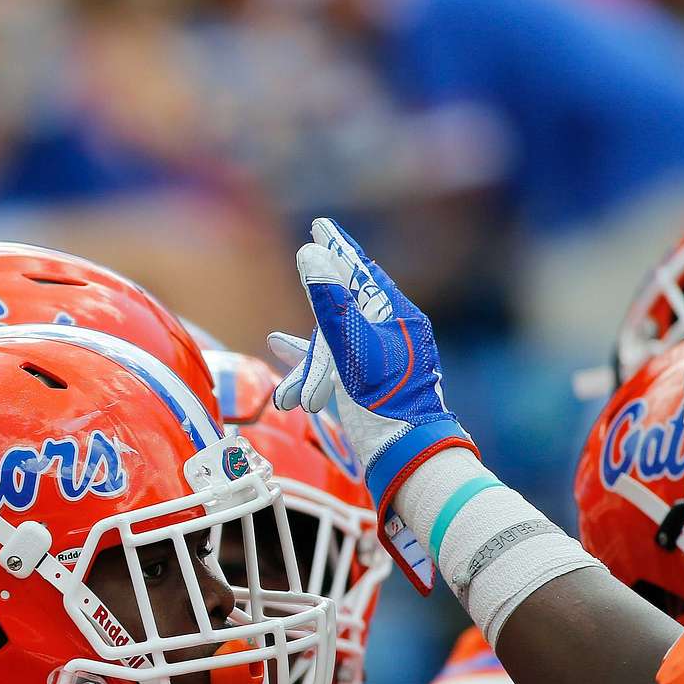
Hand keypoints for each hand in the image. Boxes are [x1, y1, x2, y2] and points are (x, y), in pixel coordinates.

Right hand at [269, 217, 475, 581]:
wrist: (404, 457)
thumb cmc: (386, 403)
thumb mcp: (353, 347)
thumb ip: (330, 301)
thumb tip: (310, 253)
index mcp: (398, 319)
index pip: (363, 274)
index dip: (340, 250)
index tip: (320, 225)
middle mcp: (390, 336)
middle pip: (344, 306)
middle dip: (317, 308)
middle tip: (306, 266)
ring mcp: (377, 361)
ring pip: (332, 341)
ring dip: (307, 356)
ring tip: (281, 352)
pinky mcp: (364, 384)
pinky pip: (329, 361)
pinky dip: (306, 357)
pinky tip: (279, 345)